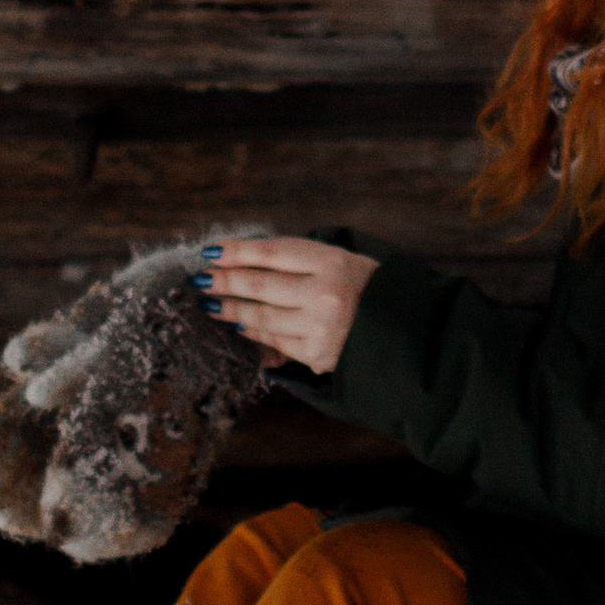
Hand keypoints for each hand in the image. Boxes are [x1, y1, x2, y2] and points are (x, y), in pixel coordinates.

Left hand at [196, 236, 376, 376]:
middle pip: (260, 284)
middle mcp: (325, 293)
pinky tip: (238, 324)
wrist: (402, 331)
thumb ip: (300, 260)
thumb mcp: (342, 262)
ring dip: (231, 309)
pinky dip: (254, 331)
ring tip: (211, 304)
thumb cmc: (366, 289)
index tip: (211, 251)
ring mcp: (320, 327)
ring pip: (261, 315)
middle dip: (224, 281)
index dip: (237, 251)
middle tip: (201, 279)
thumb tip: (246, 259)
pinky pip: (274, 340)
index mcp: (333, 262)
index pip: (272, 252)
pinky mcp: (317, 354)